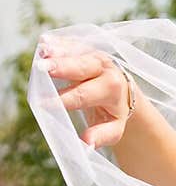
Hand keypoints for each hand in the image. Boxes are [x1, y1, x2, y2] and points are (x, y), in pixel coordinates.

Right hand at [35, 35, 135, 149]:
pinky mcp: (87, 47)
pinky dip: (59, 42)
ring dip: (59, 50)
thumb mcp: (114, 127)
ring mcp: (96, 55)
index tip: (45, 104)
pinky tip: (44, 42)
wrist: (123, 91)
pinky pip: (73, 43)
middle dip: (62, 67)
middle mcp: (105, 68)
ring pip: (77, 51)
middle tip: (42, 68)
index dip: (64, 99)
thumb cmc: (114, 112)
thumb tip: (87, 143)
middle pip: (82, 67)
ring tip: (42, 49)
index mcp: (112, 89)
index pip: (84, 95)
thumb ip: (102, 135)